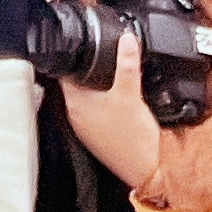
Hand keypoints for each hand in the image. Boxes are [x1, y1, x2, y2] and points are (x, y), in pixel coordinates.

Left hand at [59, 30, 166, 191]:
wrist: (147, 170)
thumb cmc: (134, 139)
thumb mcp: (130, 93)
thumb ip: (127, 64)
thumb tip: (126, 40)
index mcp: (76, 104)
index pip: (64, 73)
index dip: (73, 57)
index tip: (82, 47)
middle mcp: (76, 117)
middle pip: (75, 85)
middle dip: (87, 71)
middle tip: (101, 57)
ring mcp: (87, 129)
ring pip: (87, 99)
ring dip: (97, 88)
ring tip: (111, 78)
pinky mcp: (100, 137)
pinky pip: (97, 113)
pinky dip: (105, 104)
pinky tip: (119, 102)